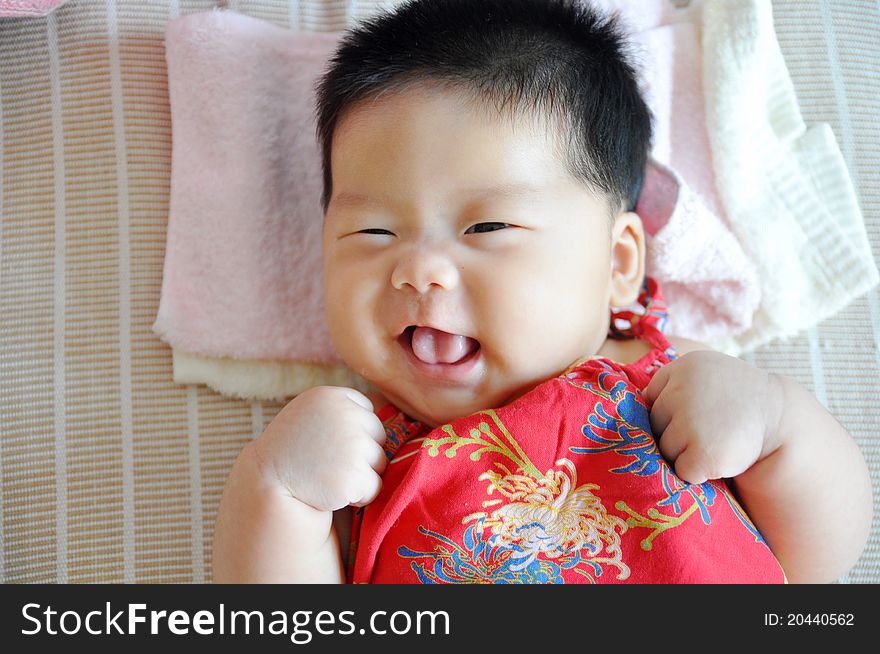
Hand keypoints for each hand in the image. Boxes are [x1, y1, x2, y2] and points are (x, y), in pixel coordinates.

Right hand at [250, 386, 387, 511]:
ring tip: (329, 475)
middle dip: (361, 452)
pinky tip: (333, 492)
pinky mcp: (355, 477)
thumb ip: (341, 408)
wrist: (267, 484)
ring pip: (380, 462)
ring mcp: (352, 447)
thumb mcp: (310, 412)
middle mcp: (346, 417)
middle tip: (329, 462)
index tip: (328, 442)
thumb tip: (381, 405)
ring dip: (361, 473)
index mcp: (333, 397)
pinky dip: (361, 495)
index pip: (368, 412)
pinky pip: (375, 487)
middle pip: (378, 436)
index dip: (353, 431)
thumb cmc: (292, 449)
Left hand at [643, 351, 783, 484]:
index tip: (692, 414)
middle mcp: (684, 391)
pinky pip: (682, 471)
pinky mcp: (702, 454)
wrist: (782, 421)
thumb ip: (673, 384)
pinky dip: (697, 471)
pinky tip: (719, 457)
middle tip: (707, 429)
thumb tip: (632, 409)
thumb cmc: (736, 401)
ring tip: (715, 440)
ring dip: (685, 453)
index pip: (650, 398)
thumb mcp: (706, 375)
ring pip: (665, 449)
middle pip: (654, 424)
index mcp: (684, 366)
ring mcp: (692, 423)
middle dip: (675, 433)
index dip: (668, 412)